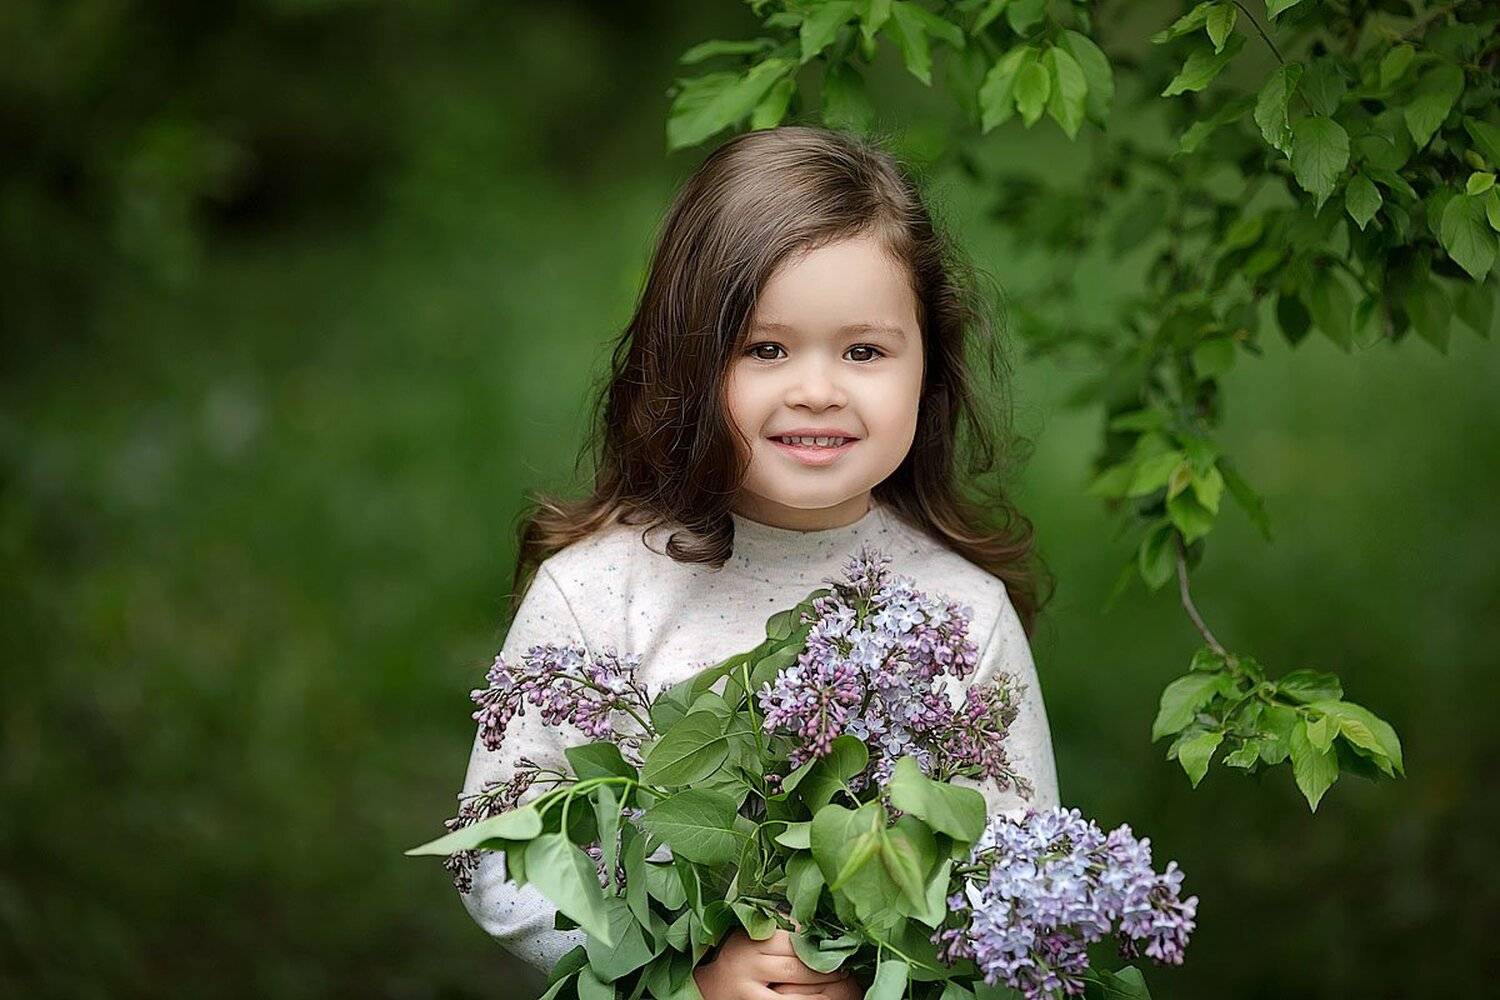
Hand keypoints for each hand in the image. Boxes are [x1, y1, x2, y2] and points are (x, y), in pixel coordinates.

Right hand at [693, 928, 855, 999]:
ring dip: (824, 989)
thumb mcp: (751, 936)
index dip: (819, 943)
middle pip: (799, 965)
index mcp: (752, 940)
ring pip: (798, 991)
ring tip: (842, 984)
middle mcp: (749, 964)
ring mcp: (751, 991)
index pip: (794, 939)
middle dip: (827, 968)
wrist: (708, 988)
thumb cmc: (738, 957)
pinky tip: (824, 998)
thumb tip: (817, 923)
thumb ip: (779, 927)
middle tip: (847, 967)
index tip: (839, 944)